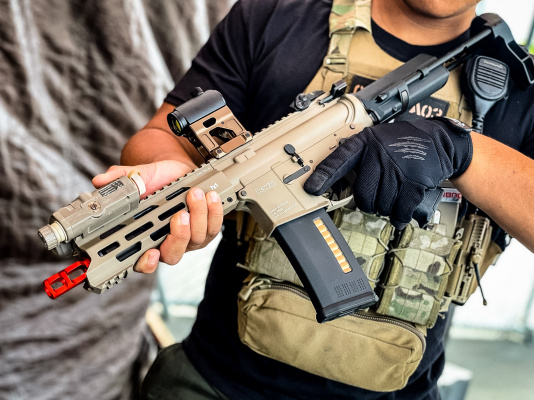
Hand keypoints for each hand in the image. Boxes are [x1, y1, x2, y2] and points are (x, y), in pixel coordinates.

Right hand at [92, 160, 223, 272]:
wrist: (179, 170)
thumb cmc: (158, 179)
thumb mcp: (139, 175)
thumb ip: (121, 179)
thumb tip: (101, 180)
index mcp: (145, 236)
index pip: (142, 261)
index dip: (146, 263)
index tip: (150, 253)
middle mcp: (167, 242)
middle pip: (173, 254)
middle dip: (179, 236)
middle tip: (180, 215)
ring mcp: (188, 239)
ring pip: (197, 239)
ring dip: (198, 216)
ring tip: (195, 194)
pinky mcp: (206, 230)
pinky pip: (213, 228)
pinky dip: (214, 212)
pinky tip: (211, 197)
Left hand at [304, 118, 472, 229]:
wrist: (438, 142)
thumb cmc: (401, 145)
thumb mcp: (376, 142)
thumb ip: (359, 159)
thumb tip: (337, 186)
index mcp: (365, 143)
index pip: (338, 160)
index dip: (323, 176)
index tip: (310, 189)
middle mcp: (378, 155)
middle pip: (362, 194)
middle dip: (368, 203)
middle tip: (375, 199)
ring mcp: (397, 169)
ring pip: (381, 205)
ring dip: (385, 209)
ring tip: (392, 197)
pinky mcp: (414, 182)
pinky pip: (400, 211)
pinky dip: (400, 217)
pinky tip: (401, 213)